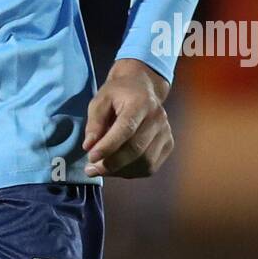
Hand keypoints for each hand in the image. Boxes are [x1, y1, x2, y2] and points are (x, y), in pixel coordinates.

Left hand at [82, 58, 172, 177]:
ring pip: (145, 162)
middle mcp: (157, 118)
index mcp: (141, 102)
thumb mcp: (100, 100)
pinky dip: (131, 172)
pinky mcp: (168, 144)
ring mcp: (166, 132)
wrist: (141, 87)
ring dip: (120, 171)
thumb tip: (89, 147)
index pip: (126, 129)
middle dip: (112, 163)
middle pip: (136, 149)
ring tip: (101, 168)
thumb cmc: (118, 94)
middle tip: (91, 169)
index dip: (108, 146)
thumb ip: (94, 122)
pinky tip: (117, 168)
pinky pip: (150, 167)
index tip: (90, 158)